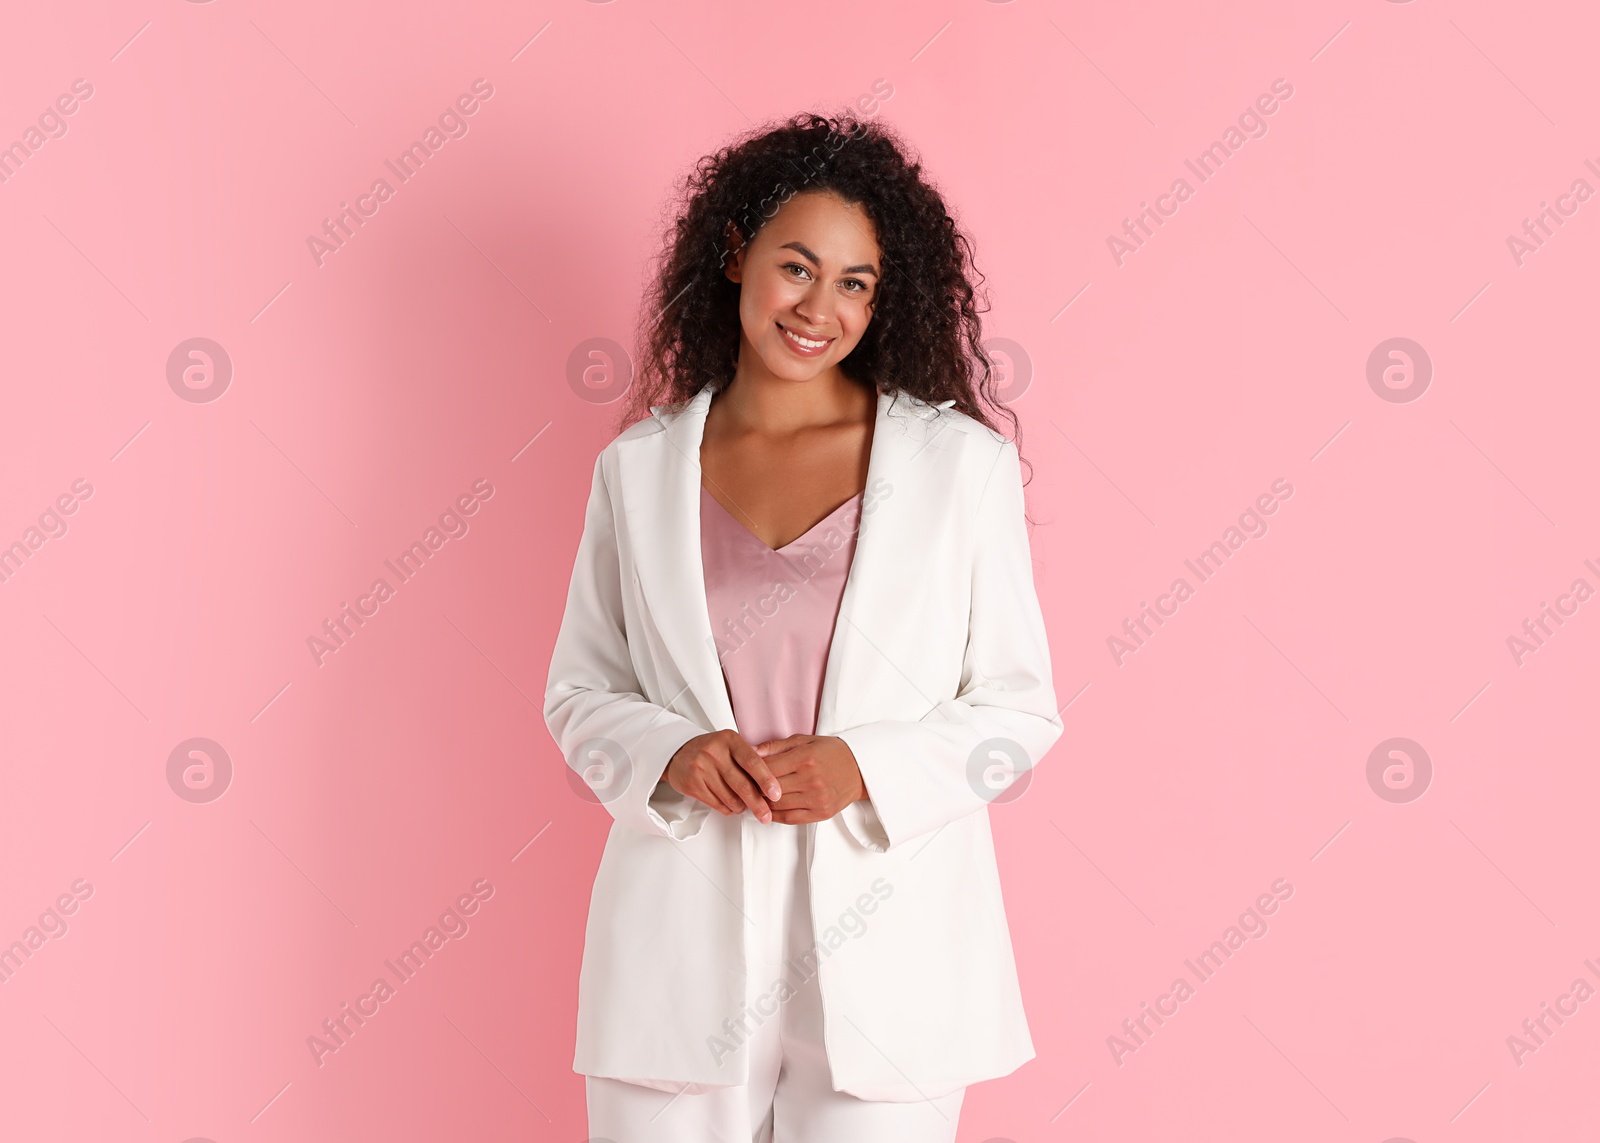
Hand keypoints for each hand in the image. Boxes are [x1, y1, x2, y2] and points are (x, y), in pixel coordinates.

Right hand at [663, 729, 783, 823]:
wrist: (678, 752)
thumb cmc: (711, 750)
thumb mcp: (731, 745)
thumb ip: (750, 758)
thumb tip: (773, 781)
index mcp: (729, 739)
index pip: (752, 762)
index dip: (766, 780)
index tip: (776, 794)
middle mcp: (714, 752)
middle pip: (742, 785)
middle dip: (757, 804)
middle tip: (766, 815)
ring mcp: (701, 768)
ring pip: (730, 798)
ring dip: (741, 807)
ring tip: (744, 806)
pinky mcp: (692, 784)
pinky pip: (717, 804)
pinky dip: (728, 809)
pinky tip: (730, 805)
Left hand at [754, 735, 867, 824]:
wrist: (859, 769)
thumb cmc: (831, 752)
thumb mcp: (805, 741)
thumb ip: (777, 746)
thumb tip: (752, 751)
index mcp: (806, 758)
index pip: (768, 768)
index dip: (752, 770)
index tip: (744, 771)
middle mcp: (811, 779)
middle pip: (771, 788)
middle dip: (755, 787)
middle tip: (746, 786)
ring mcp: (816, 798)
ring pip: (777, 805)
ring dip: (763, 803)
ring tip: (755, 797)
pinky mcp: (820, 813)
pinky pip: (790, 818)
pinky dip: (775, 815)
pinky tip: (769, 809)